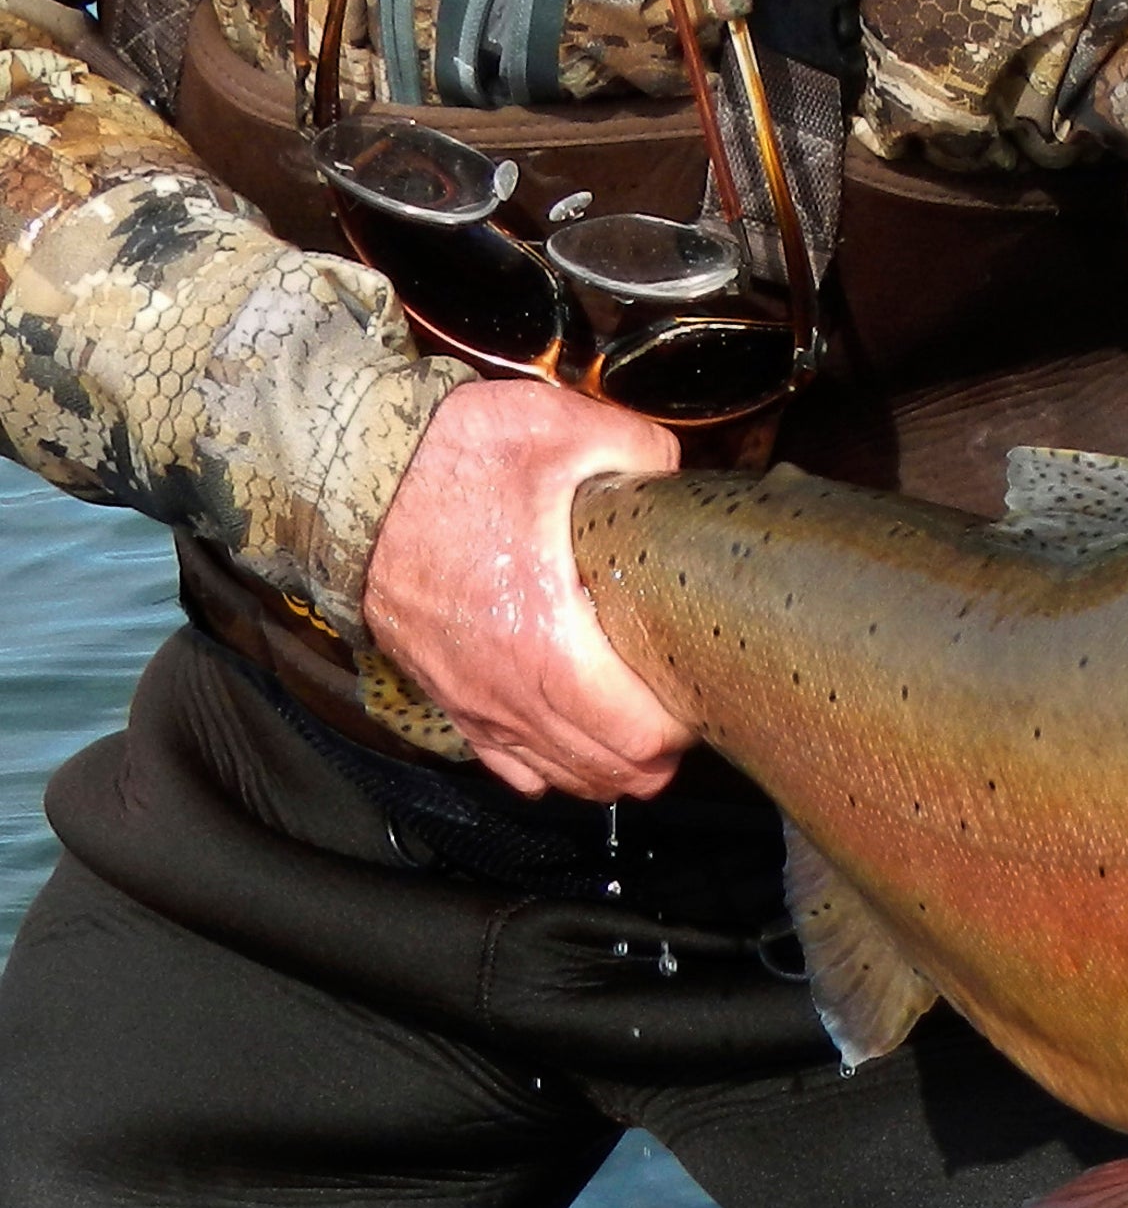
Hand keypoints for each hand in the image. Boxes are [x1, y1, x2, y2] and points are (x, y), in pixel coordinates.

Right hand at [364, 380, 694, 800]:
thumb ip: (640, 453)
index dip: (686, 724)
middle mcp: (507, 688)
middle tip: (681, 705)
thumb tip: (673, 479)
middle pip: (611, 771)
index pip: (640, 737)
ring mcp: (473, 700)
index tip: (699, 687)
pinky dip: (548, 765)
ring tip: (639, 725)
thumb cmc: (447, 458)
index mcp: (545, 639)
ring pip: (561, 778)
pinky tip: (572, 739)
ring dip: (609, 765)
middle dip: (660, 753)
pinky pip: (505, 764)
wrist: (347, 473)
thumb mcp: (560, 430)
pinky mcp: (445, 694)